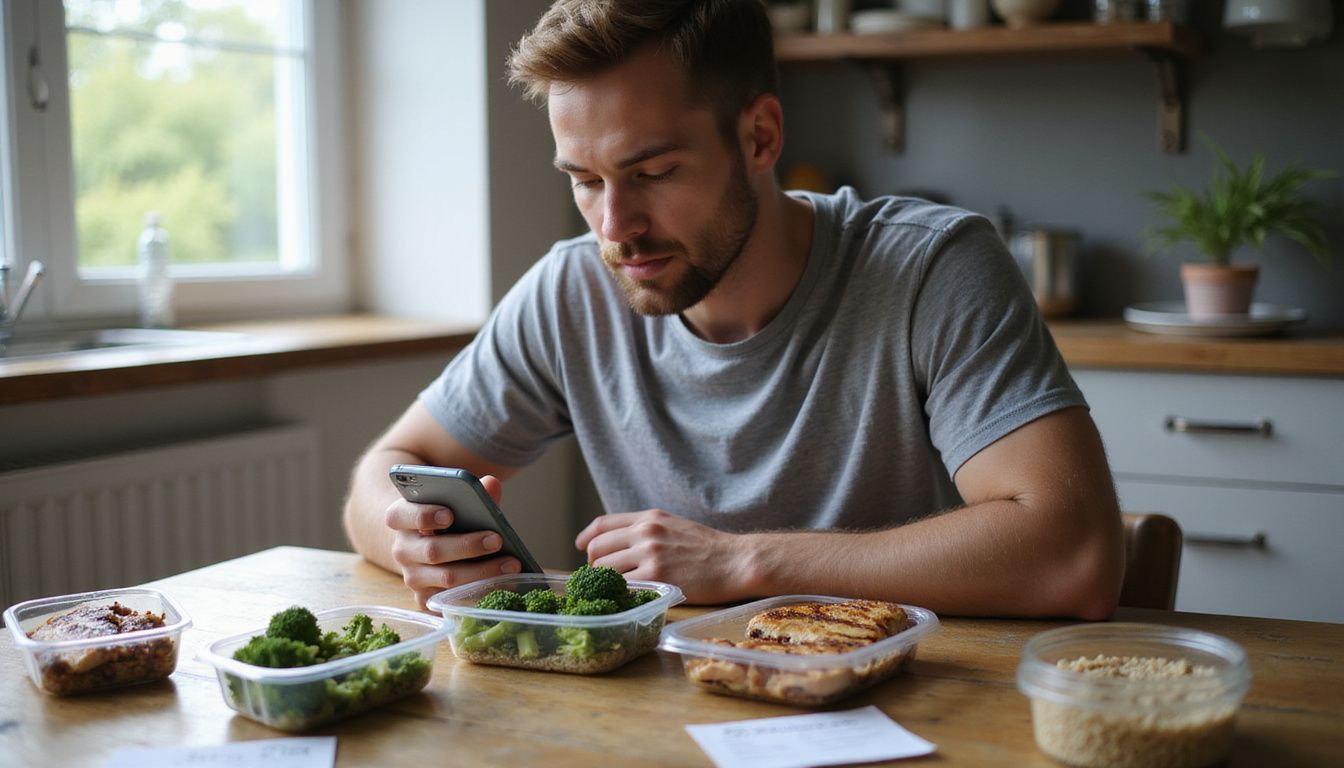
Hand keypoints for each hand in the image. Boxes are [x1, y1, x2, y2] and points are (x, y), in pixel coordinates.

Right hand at [384, 474, 521, 607]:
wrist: (426, 544)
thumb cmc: (445, 518)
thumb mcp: (452, 500)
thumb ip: (472, 492)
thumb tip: (491, 484)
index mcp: (400, 518)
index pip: (401, 516)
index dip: (424, 516)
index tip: (450, 515)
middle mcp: (402, 550)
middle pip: (432, 551)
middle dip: (467, 546)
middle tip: (497, 539)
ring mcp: (412, 577)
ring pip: (446, 578)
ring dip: (481, 572)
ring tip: (511, 563)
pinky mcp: (424, 598)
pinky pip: (453, 600)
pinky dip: (480, 592)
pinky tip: (503, 584)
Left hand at [575, 509, 749, 603]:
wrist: (736, 560)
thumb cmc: (710, 548)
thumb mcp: (675, 526)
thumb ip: (648, 530)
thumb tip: (622, 543)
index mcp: (649, 517)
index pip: (603, 524)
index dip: (586, 537)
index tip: (580, 547)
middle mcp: (645, 532)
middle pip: (598, 549)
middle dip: (594, 565)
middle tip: (602, 577)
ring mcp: (649, 554)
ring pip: (606, 570)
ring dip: (606, 582)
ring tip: (617, 590)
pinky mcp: (657, 577)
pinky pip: (624, 587)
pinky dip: (621, 594)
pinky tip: (628, 598)